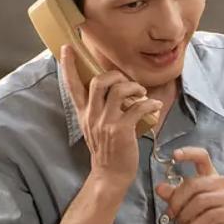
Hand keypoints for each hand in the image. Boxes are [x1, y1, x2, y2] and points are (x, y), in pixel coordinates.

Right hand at [60, 44, 161, 188]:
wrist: (110, 174)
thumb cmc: (107, 149)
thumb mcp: (94, 127)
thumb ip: (99, 109)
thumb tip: (114, 89)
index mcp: (84, 113)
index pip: (72, 86)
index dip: (69, 66)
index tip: (67, 48)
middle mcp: (92, 115)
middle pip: (97, 81)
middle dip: (115, 75)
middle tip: (127, 82)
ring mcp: (106, 122)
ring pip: (118, 90)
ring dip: (134, 87)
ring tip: (142, 94)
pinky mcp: (122, 130)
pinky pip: (137, 107)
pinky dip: (150, 103)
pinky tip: (155, 105)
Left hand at [154, 146, 223, 223]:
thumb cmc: (210, 219)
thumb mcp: (189, 207)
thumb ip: (175, 196)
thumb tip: (159, 187)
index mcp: (210, 176)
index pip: (202, 157)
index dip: (189, 153)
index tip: (174, 155)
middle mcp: (221, 182)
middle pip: (194, 184)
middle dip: (177, 201)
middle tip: (170, 215)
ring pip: (200, 201)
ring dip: (185, 216)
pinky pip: (209, 216)